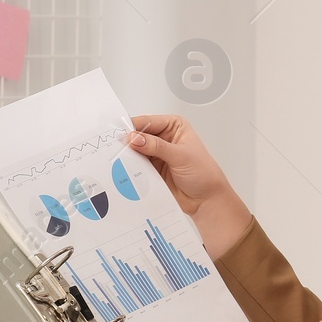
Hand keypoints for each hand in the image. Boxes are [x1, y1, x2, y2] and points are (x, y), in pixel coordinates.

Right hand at [126, 115, 251, 254]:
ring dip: (128, 156)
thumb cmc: (204, 174)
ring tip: (119, 160)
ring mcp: (157, 154)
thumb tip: (135, 138)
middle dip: (129, 142)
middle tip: (116, 148)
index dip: (134, 127)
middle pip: (139, 135)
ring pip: (135, 151)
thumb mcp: (180, 156)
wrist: (206, 200)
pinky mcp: (152, 169)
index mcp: (174, 126)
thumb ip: (156, 146)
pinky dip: (130, 168)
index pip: (148, 122)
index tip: (121, 135)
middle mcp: (164, 138)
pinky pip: (136, 166)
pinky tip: (125, 170)